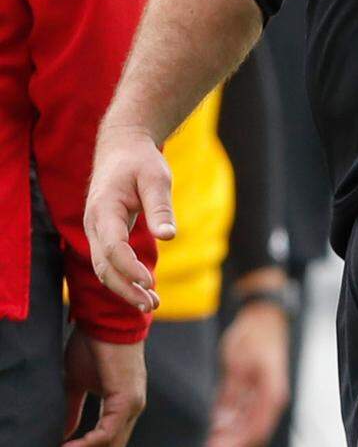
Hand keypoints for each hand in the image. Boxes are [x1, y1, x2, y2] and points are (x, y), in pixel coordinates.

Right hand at [62, 327, 145, 445]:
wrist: (105, 317)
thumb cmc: (94, 344)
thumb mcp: (77, 382)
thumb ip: (74, 409)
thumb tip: (65, 435)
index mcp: (124, 403)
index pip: (109, 439)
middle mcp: (133, 406)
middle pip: (113, 444)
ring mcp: (133, 403)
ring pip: (112, 442)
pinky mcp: (126, 398)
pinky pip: (108, 432)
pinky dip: (88, 443)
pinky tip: (68, 446)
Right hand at [85, 125, 173, 312]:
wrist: (122, 148)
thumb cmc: (141, 161)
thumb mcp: (157, 177)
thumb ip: (160, 207)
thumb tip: (168, 237)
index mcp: (104, 208)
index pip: (112, 248)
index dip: (129, 269)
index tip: (150, 282)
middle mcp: (93, 223)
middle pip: (103, 267)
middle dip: (126, 289)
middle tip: (151, 304)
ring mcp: (95, 231)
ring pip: (103, 269)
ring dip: (125, 289)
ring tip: (151, 304)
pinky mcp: (103, 235)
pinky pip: (108, 262)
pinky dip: (124, 278)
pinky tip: (144, 290)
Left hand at [208, 295, 289, 446]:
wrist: (261, 315)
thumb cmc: (255, 333)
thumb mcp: (239, 361)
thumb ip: (232, 393)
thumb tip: (223, 421)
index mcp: (272, 392)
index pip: (257, 429)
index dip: (237, 441)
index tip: (216, 445)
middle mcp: (269, 397)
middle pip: (250, 430)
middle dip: (229, 439)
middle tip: (209, 443)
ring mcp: (261, 395)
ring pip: (244, 424)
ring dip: (226, 431)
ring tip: (209, 436)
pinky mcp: (252, 390)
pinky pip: (239, 413)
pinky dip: (226, 420)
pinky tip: (215, 422)